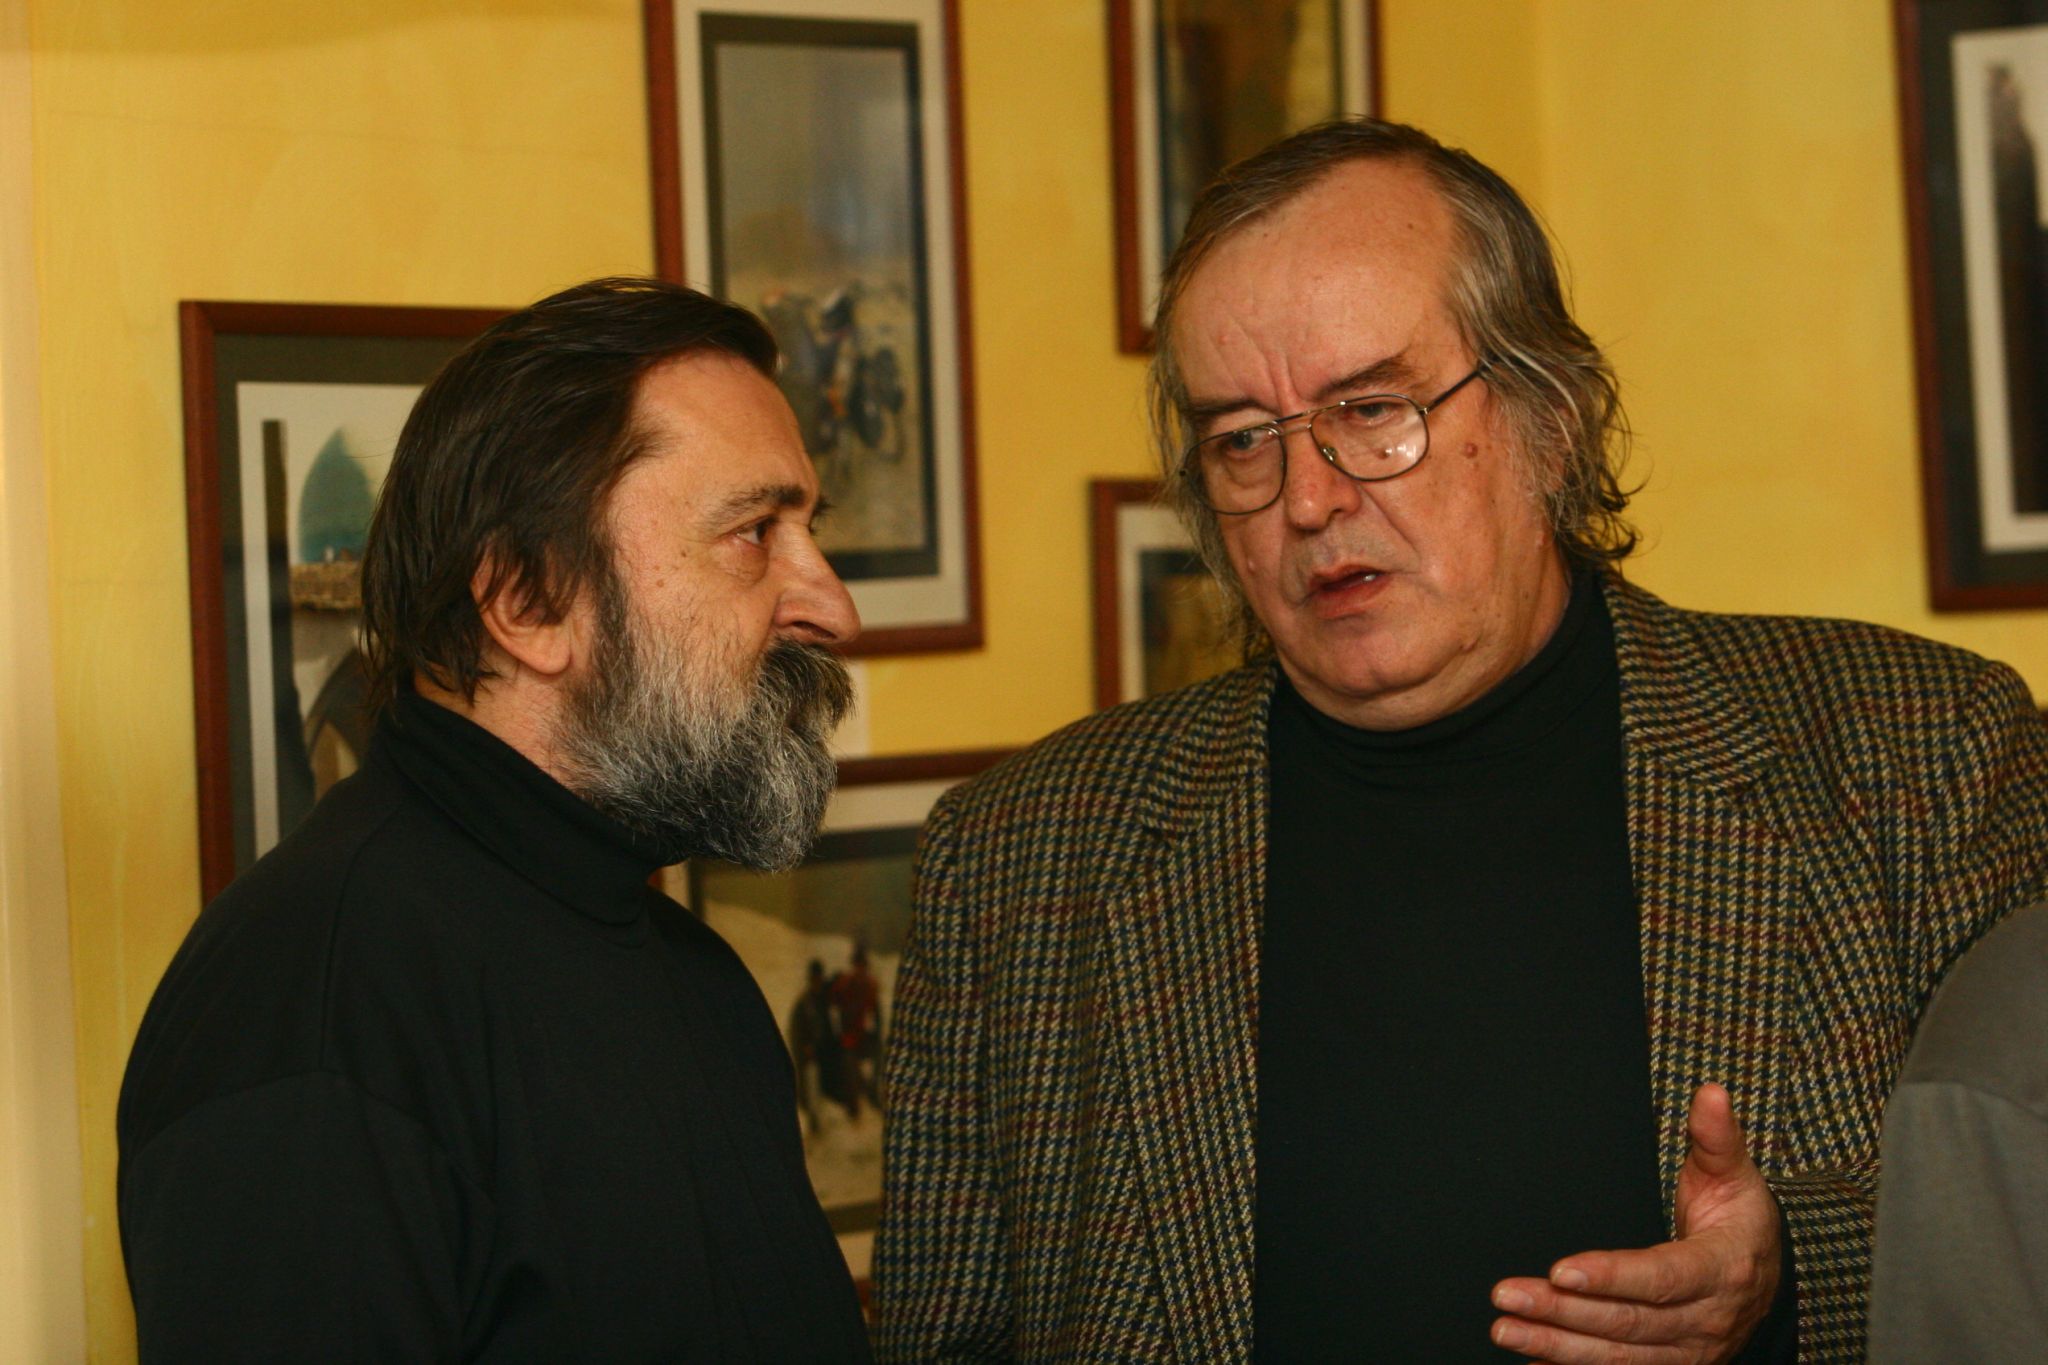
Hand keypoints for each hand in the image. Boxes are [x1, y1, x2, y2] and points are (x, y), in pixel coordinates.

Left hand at [1487, 1083, 1780, 1363]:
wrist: (1766, 1278)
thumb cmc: (1740, 1222)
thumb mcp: (1735, 1177)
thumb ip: (1717, 1138)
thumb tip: (1711, 1093)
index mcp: (1723, 1270)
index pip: (1664, 1277)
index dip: (1614, 1276)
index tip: (1563, 1270)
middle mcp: (1706, 1320)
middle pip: (1629, 1323)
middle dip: (1564, 1313)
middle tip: (1508, 1297)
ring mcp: (1688, 1352)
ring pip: (1619, 1356)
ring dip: (1557, 1346)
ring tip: (1506, 1330)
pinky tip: (1532, 1364)